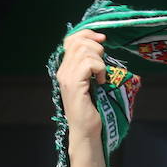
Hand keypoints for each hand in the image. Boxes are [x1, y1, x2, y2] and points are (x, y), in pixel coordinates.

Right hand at [56, 29, 108, 166]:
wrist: (87, 132)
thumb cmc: (93, 111)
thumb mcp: (92, 83)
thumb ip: (91, 65)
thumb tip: (102, 45)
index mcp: (65, 68)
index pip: (71, 39)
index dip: (87, 34)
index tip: (103, 40)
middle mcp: (62, 70)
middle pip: (78, 41)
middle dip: (96, 47)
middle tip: (104, 63)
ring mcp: (66, 77)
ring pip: (84, 50)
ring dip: (99, 60)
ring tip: (102, 75)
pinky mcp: (74, 84)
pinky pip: (89, 63)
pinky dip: (100, 69)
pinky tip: (101, 81)